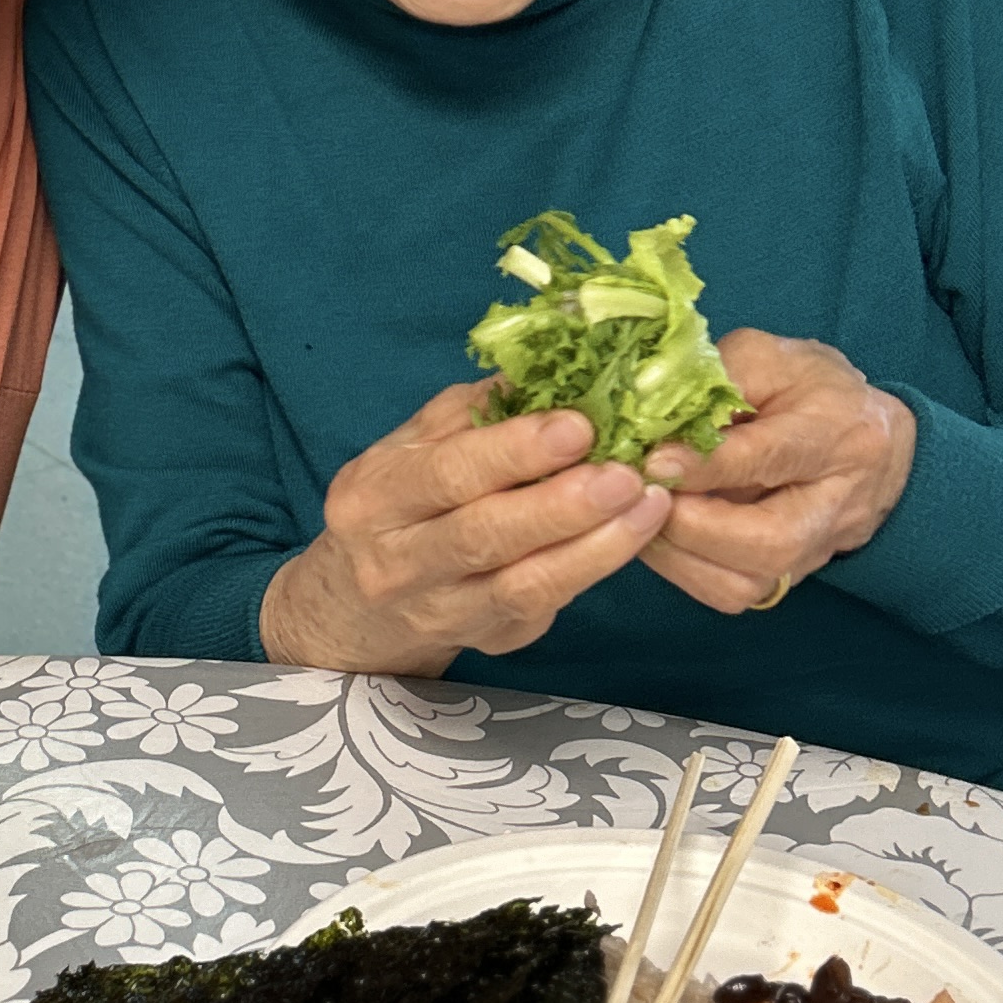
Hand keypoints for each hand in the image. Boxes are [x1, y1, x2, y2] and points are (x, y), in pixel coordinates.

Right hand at [260, 385, 672, 675]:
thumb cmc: (398, 506)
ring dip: (594, 546)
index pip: (446, 472)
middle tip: (627, 473)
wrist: (354, 610)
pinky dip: (590, 572)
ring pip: (522, 585)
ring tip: (648, 506)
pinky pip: (542, 610)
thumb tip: (547, 362)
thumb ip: (472, 412)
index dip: (514, 450)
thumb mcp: (412, 449)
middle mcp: (395, 561)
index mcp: (374, 496)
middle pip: (483, 535)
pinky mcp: (485, 640)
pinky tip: (630, 538)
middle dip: (562, 504)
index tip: (579, 424)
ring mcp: (440, 611)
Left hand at [636, 331, 914, 615]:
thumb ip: (718, 379)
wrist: (876, 442)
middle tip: (642, 497)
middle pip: (770, 540)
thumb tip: (654, 412)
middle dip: (693, 526)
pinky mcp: (792, 576)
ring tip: (641, 514)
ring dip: (681, 555)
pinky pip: (735, 593)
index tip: (653, 462)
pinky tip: (660, 535)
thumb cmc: (815, 390)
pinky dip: (686, 570)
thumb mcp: (771, 358)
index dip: (708, 465)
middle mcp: (837, 502)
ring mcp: (818, 549)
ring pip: (750, 581)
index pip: (770, 457)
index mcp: (836, 432)